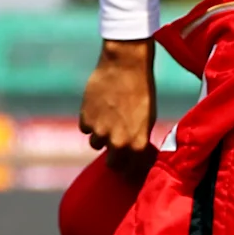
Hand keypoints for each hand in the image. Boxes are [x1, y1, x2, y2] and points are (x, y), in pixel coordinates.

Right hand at [80, 38, 157, 158]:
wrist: (125, 65)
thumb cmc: (142, 89)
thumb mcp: (148, 117)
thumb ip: (139, 137)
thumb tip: (134, 151)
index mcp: (138, 144)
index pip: (131, 169)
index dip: (130, 166)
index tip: (129, 162)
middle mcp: (118, 143)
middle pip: (112, 164)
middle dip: (114, 157)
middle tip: (115, 146)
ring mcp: (100, 132)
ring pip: (96, 144)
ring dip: (101, 135)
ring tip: (108, 118)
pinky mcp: (85, 119)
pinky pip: (86, 128)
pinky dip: (90, 121)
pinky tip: (98, 107)